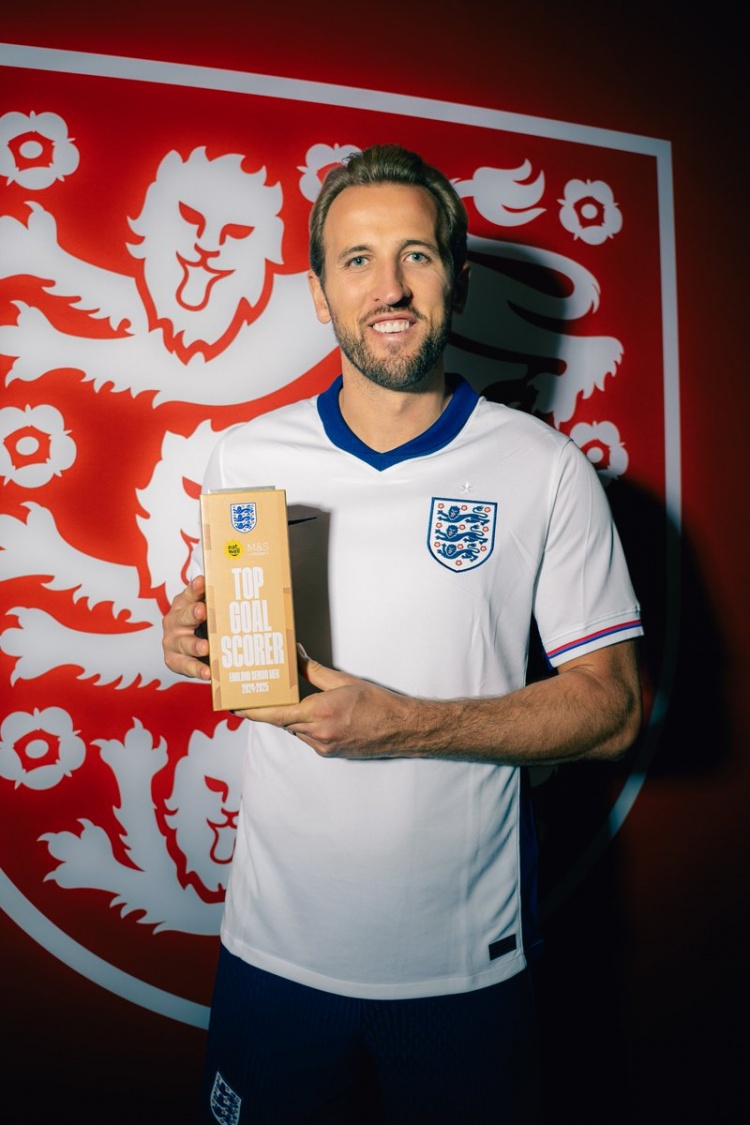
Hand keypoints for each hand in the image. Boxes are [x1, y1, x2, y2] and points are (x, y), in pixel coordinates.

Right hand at [161, 576, 211, 681]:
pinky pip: (186, 666)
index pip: (189, 594)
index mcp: (183, 604)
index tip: (202, 582)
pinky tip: (208, 672)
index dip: (195, 589)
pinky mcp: (174, 660)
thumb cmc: (203, 625)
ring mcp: (173, 641)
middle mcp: (174, 621)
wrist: (189, 648)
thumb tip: (246, 593)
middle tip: (203, 611)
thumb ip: (219, 602)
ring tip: (205, 646)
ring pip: (184, 643)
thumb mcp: (209, 611)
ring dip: (195, 645)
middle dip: (193, 614)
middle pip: (184, 616)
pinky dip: (197, 670)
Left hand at [238, 647, 415, 758]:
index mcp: (320, 712)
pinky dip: (306, 726)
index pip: (277, 714)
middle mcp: (319, 733)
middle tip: (260, 693)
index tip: (236, 706)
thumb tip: (294, 655)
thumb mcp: (343, 680)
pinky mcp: (329, 753)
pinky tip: (316, 714)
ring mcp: (324, 746)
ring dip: (292, 717)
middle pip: (283, 721)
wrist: (401, 728)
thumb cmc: (377, 703)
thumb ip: (313, 670)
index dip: (253, 711)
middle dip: (274, 708)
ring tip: (294, 700)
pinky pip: (308, 738)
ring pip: (295, 730)